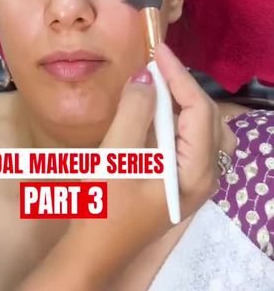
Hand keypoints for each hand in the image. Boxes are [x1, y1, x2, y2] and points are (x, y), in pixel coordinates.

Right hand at [18, 43, 236, 289]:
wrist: (94, 252)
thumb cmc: (103, 208)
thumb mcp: (116, 157)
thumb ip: (134, 113)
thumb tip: (146, 76)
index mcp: (194, 172)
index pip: (199, 110)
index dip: (179, 76)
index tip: (157, 51)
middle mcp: (205, 178)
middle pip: (210, 118)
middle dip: (185, 86)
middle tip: (157, 65)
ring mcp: (195, 182)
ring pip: (207, 130)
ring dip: (188, 101)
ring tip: (162, 83)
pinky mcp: (182, 182)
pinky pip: (194, 141)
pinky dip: (182, 118)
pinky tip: (159, 110)